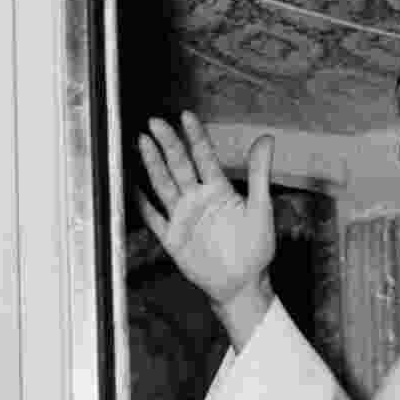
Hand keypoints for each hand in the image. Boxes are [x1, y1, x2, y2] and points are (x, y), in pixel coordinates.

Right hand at [137, 113, 275, 348]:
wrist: (242, 284)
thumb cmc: (255, 247)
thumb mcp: (261, 208)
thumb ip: (259, 174)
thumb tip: (267, 139)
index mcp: (219, 190)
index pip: (204, 157)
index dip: (195, 136)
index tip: (186, 115)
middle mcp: (197, 198)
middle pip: (179, 166)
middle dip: (167, 144)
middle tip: (155, 122)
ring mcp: (183, 217)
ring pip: (163, 185)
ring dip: (152, 165)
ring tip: (141, 143)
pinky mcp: (172, 238)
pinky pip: (154, 218)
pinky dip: (143, 204)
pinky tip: (131, 187)